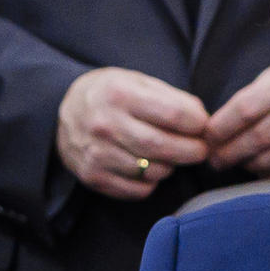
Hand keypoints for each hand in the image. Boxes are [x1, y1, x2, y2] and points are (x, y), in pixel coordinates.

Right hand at [58, 67, 212, 200]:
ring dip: (171, 166)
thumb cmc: (111, 94)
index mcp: (118, 94)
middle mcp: (104, 124)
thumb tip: (201, 120)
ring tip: (171, 156)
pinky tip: (150, 168)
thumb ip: (170, 97)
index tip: (204, 126)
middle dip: (192, 151)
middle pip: (162, 146)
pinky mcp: (93, 176)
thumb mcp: (137, 81)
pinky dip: (152, 183)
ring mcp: (96, 153)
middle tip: (201, 150)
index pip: (172, 113)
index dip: (197, 123)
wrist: (65, 110)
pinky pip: (137, 189)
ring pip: (152, 171)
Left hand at [203, 47, 269, 180]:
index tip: (207, 139)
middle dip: (231, 152)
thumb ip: (260, 91)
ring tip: (241, 165)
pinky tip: (267, 175)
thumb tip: (225, 122)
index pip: (246, 109)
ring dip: (254, 165)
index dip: (221, 128)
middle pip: (261, 136)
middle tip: (216, 160)